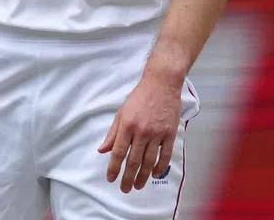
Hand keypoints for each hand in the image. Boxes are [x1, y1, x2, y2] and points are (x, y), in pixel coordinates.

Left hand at [98, 72, 181, 192]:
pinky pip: (165, 155)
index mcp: (127, 125)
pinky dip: (160, 167)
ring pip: (149, 161)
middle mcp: (141, 131)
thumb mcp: (121, 112)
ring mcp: (157, 133)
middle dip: (128, 178)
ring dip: (142, 176)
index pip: (118, 152)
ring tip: (138, 186)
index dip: (113, 168)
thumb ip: (113, 133)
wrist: (161, 84)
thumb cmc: (139, 97)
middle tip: (125, 189)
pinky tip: (154, 174)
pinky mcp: (170, 133)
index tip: (111, 178)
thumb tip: (103, 150)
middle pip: (133, 161)